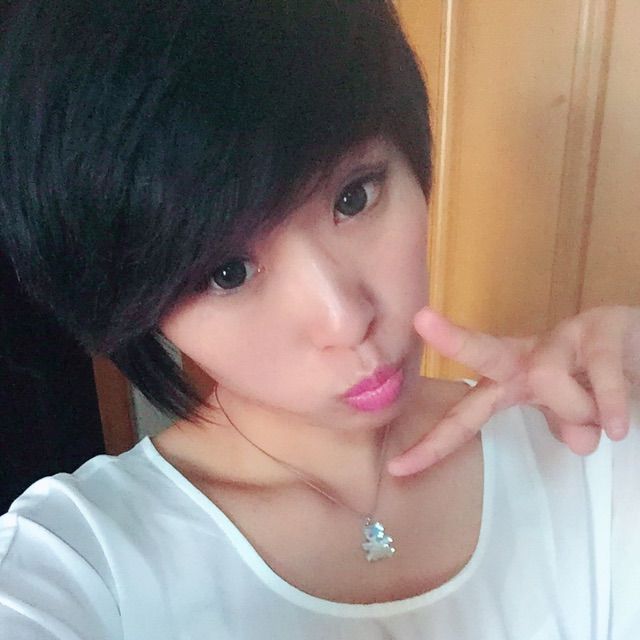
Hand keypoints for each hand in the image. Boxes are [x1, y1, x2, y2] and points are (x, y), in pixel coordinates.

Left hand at [388, 305, 639, 476]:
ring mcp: (564, 339)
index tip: (397, 468)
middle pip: (484, 350)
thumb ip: (565, 425)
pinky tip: (619, 425)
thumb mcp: (572, 411)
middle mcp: (530, 356)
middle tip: (422, 318)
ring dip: (577, 410)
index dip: (434, 442)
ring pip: (548, 379)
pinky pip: (601, 374)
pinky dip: (611, 405)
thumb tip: (583, 442)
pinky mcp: (601, 330)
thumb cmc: (595, 380)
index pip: (466, 413)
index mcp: (512, 381)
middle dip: (452, 338)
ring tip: (605, 420)